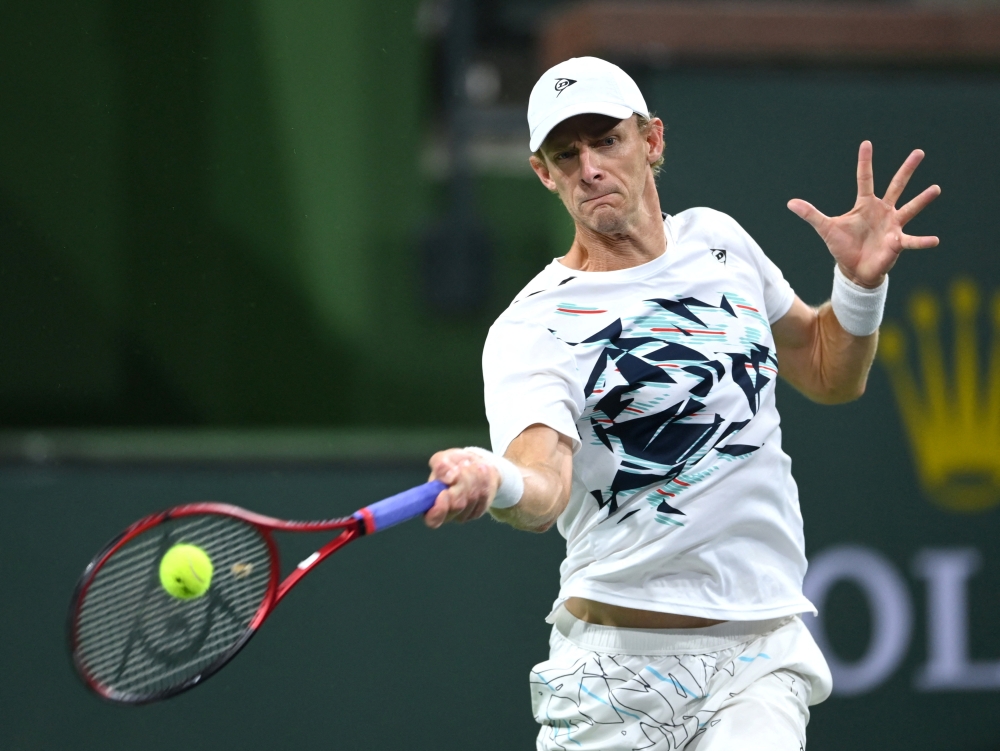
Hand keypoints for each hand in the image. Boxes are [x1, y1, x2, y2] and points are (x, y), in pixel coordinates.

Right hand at [424, 448, 500, 527]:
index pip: (432, 520)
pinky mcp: (479, 510)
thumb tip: (448, 477)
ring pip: (472, 498)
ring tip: (469, 465)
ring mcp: (464, 514)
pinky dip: (483, 479)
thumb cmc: (453, 464)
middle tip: (460, 466)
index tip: (444, 493)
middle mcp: (447, 514)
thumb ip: (440, 466)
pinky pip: (485, 495)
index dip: (439, 510)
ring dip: (472, 476)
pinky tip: (480, 471)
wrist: (475, 465)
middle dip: (461, 482)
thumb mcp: (442, 458)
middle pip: (457, 505)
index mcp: (431, 504)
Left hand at [787, 141, 940, 287]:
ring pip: (910, 209)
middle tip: (919, 152)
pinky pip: (912, 241)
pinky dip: (922, 241)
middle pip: (896, 186)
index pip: (865, 179)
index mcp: (865, 204)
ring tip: (935, 189)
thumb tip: (790, 203)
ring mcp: (892, 225)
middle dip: (906, 169)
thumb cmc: (842, 246)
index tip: (866, 143)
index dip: (865, 162)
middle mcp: (883, 211)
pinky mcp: (897, 243)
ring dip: (922, 200)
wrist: (853, 269)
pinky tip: (935, 240)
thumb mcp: (826, 228)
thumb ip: (811, 214)